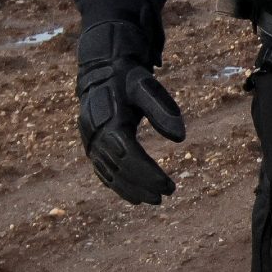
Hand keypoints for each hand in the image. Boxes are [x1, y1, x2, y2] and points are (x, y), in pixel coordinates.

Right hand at [76, 30, 186, 204]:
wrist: (101, 72)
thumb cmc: (128, 79)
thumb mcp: (147, 86)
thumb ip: (163, 110)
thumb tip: (181, 138)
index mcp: (110, 122)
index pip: (130, 156)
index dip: (148, 173)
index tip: (168, 185)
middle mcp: (96, 136)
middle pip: (120, 168)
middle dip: (143, 184)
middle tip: (166, 194)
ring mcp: (91, 143)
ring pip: (110, 174)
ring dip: (131, 190)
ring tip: (154, 200)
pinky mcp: (91, 146)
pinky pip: (103, 171)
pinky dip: (117, 186)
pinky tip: (134, 197)